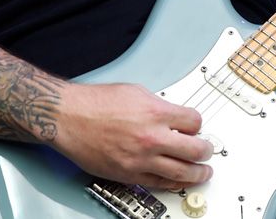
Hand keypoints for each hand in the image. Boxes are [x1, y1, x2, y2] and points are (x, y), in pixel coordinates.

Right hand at [51, 83, 212, 188]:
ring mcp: (141, 159)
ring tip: (203, 172)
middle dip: (206, 151)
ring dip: (198, 173)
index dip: (197, 125)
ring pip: (182, 172)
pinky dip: (173, 183)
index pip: (195, 122)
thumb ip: (158, 105)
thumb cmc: (94, 103)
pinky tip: (179, 181)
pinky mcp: (129, 174)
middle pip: (196, 150)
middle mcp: (151, 138)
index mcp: (156, 113)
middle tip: (208, 151)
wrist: (68, 118)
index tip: (195, 127)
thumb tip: (171, 115)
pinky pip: (160, 183)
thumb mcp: (135, 92)